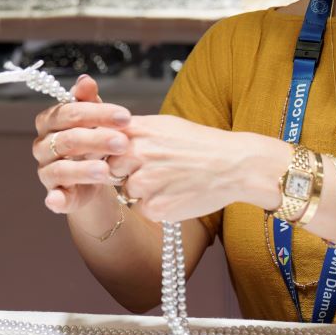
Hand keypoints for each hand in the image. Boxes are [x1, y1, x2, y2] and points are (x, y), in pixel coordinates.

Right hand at [33, 75, 132, 213]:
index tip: (126, 117)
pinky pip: (52, 197)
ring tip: (106, 170)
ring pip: (61, 168)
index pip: (71, 112)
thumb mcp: (95, 118)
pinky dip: (55, 199)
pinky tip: (59, 200)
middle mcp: (43, 145)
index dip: (98, 114)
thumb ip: (89, 101)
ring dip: (83, 170)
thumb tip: (86, 80)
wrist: (95, 173)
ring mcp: (46, 170)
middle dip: (98, 140)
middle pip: (68, 140)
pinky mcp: (53, 194)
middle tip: (124, 143)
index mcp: (50, 121)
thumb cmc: (93, 138)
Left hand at [107, 116, 278, 222]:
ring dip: (143, 190)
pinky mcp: (155, 207)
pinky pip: (143, 209)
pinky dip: (157, 206)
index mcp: (138, 130)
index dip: (107, 151)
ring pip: (127, 191)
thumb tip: (110, 136)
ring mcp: (145, 182)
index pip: (102, 141)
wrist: (234, 165)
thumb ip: (136, 131)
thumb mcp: (166, 125)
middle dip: (126, 172)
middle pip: (110, 169)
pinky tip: (177, 193)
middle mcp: (137, 154)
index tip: (115, 155)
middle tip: (155, 170)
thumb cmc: (201, 144)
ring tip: (171, 180)